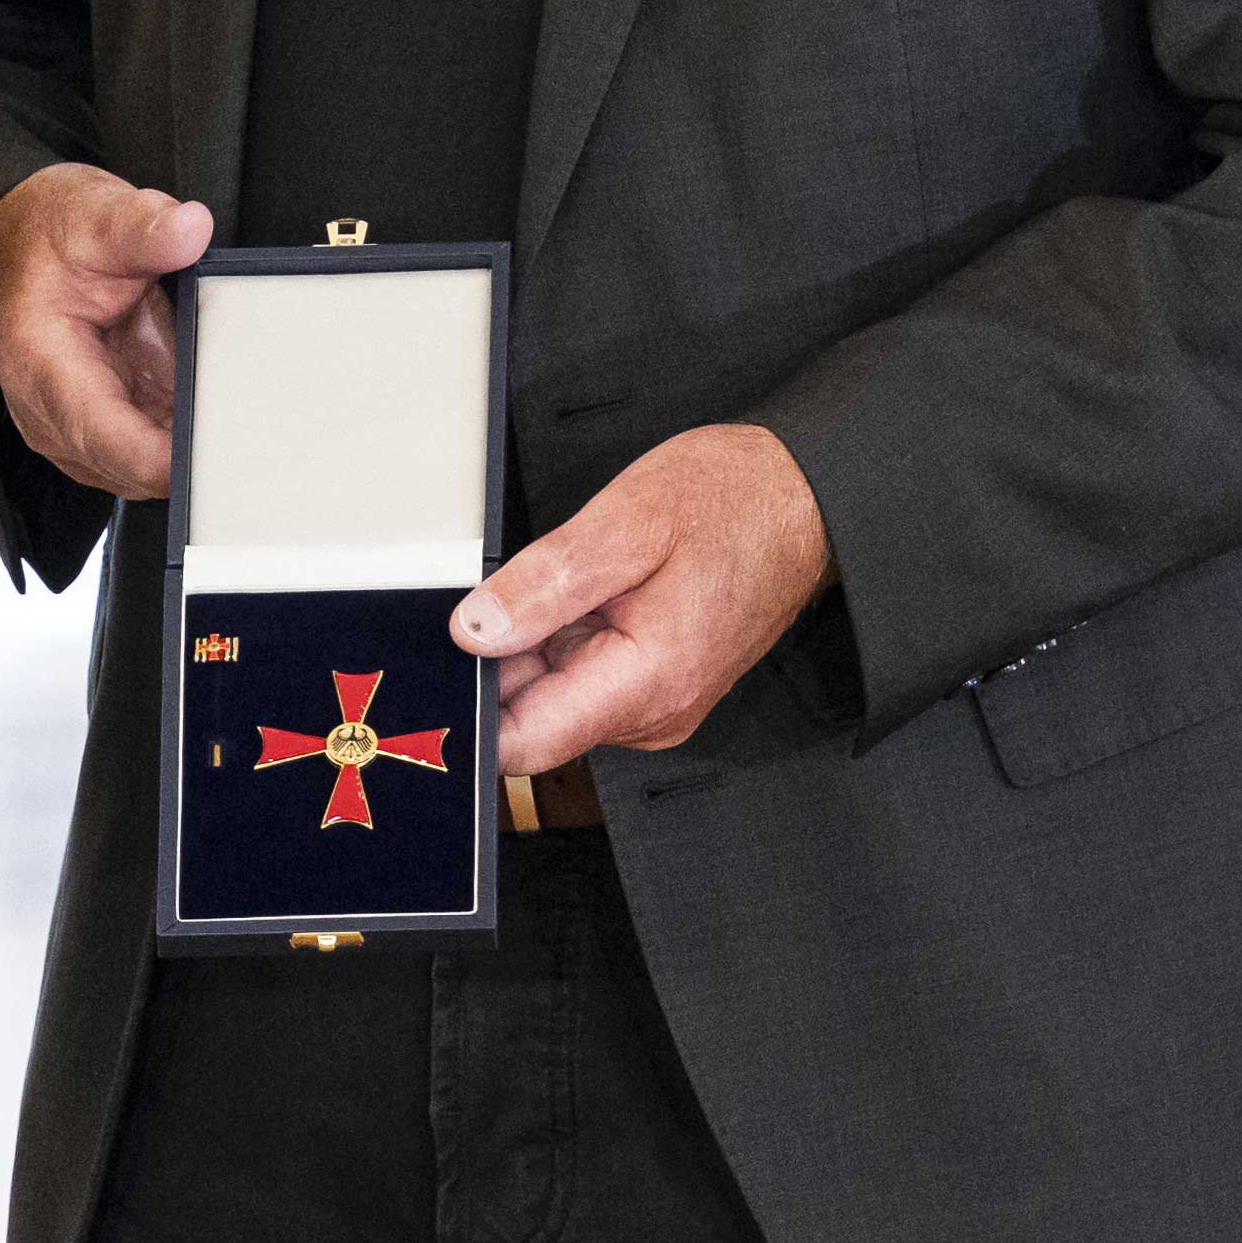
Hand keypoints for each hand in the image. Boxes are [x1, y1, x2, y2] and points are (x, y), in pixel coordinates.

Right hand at [0, 162, 215, 500]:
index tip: (217, 451)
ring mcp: (77, 432)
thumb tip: (191, 228)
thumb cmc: (50, 242)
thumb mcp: (95, 216)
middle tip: (256, 427)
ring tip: (237, 409)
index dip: (162, 457)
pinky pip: (152, 456)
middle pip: (132, 468)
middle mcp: (51, 415)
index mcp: (40, 366)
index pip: (103, 436)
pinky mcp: (103, 435)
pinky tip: (213, 406)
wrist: (22, 253)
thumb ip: (142, 227)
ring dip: (190, 448)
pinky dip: (185, 439)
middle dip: (191, 454)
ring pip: (147, 473)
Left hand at [457, 420, 832, 767]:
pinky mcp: (656, 684)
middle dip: (500, 660)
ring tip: (561, 579)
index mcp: (648, 680)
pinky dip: (563, 636)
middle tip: (501, 592)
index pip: (525, 743)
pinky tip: (581, 590)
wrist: (804, 499)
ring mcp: (657, 702)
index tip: (437, 675)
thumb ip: (545, 583)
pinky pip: (582, 675)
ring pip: (553, 694)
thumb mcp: (626, 523)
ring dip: (534, 643)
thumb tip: (473, 631)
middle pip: (532, 716)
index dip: (471, 714)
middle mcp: (655, 711)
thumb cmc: (735, 502)